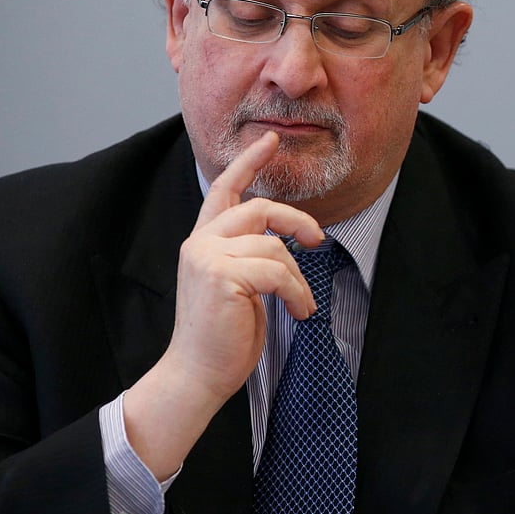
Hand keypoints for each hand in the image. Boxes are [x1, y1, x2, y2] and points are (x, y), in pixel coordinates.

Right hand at [123, 131, 325, 478]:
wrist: (197, 374)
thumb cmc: (222, 336)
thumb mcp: (237, 285)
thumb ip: (249, 256)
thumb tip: (284, 242)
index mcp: (203, 240)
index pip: (224, 188)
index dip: (249, 161)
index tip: (270, 139)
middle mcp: (200, 242)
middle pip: (261, 209)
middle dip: (297, 221)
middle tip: (318, 240)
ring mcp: (208, 256)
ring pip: (274, 246)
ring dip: (298, 278)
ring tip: (300, 306)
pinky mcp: (222, 275)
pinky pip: (278, 271)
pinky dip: (296, 292)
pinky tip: (298, 312)